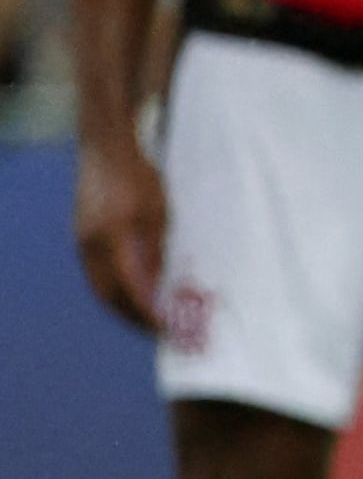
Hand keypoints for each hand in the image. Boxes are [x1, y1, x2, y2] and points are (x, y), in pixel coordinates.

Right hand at [72, 139, 165, 334]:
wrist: (106, 148)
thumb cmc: (140, 177)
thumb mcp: (159, 214)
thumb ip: (156, 251)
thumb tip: (158, 287)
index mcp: (110, 240)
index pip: (128, 290)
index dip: (146, 314)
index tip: (165, 329)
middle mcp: (90, 246)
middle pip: (108, 295)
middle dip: (132, 317)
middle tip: (157, 330)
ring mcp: (82, 241)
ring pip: (100, 286)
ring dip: (122, 306)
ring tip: (147, 318)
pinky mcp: (82, 236)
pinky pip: (96, 273)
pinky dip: (114, 289)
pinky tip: (133, 293)